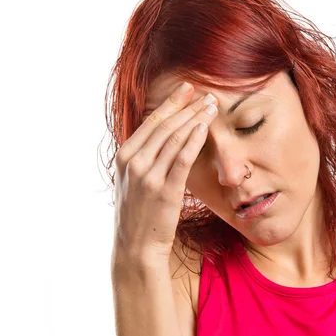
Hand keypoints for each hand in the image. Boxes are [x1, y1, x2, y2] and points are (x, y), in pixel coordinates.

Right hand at [112, 83, 218, 266]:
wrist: (136, 247)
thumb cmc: (138, 214)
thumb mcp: (132, 181)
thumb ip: (143, 158)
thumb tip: (162, 138)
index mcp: (124, 156)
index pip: (151, 122)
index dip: (171, 103)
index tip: (187, 89)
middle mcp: (134, 162)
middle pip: (165, 125)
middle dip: (188, 106)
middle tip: (207, 94)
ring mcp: (148, 176)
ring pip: (175, 138)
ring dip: (196, 118)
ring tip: (212, 106)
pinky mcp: (165, 191)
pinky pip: (182, 159)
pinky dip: (194, 140)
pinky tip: (205, 128)